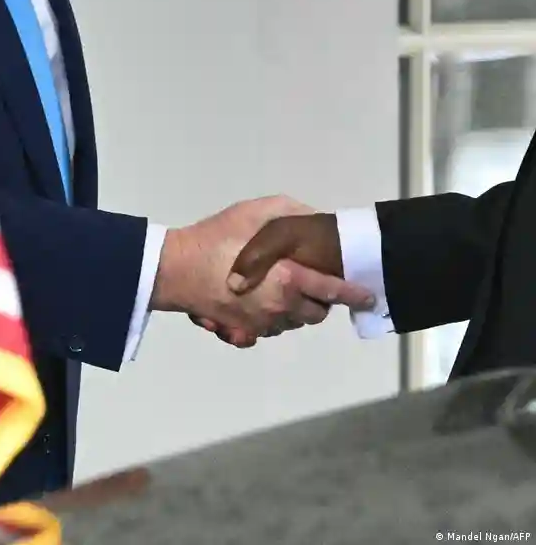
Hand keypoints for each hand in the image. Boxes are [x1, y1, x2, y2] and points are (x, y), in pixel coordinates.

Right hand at [150, 196, 357, 337]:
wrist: (176, 269)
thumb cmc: (218, 238)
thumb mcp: (258, 212)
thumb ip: (294, 214)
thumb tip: (318, 221)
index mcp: (288, 279)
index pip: (332, 291)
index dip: (354, 294)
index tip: (368, 297)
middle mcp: (280, 307)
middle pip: (316, 314)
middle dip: (320, 302)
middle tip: (311, 283)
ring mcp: (261, 324)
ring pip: (293, 324)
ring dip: (296, 310)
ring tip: (284, 289)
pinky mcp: (244, 332)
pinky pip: (271, 331)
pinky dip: (275, 319)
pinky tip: (263, 301)